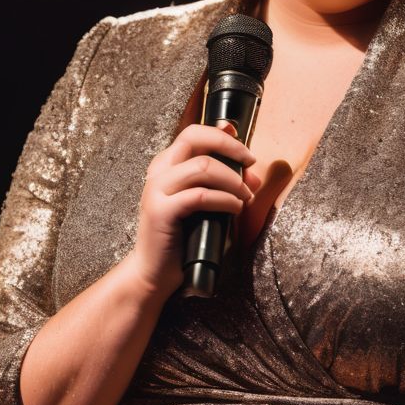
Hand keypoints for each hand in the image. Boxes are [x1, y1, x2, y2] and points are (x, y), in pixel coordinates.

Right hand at [125, 120, 260, 299]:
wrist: (154, 270)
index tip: (245, 150)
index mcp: (167, 165)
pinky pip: (201, 196)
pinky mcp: (161, 211)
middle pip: (194, 137)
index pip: (193, 133)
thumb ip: (218, 180)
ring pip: (203, 166)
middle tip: (251, 163)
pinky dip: (225, 200)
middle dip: (230, 147)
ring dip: (233, 179)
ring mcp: (156, 190)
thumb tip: (248, 167)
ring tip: (246, 196)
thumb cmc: (183, 235)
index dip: (222, 135)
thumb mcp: (202, 201)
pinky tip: (236, 209)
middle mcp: (159, 172)